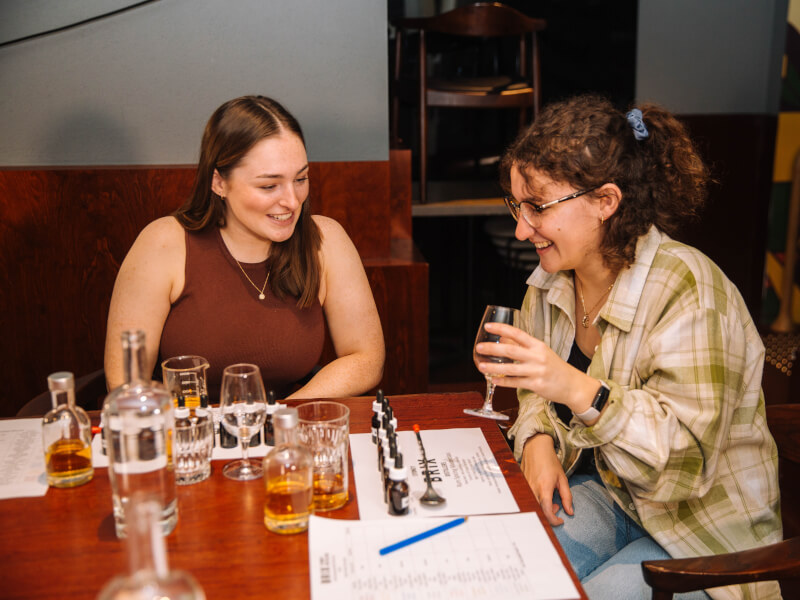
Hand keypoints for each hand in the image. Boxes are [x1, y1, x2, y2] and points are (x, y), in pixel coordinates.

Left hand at [475, 322, 596, 411]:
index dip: (502, 329)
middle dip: (492, 349)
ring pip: (511, 369)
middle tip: (478, 348)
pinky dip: (504, 382)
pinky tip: (494, 380)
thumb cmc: (554, 367)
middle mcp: (538, 357)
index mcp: (538, 345)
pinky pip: (516, 383)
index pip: (518, 334)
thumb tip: (503, 338)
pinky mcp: (537, 385)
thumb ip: (522, 346)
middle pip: (511, 351)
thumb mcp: (540, 352)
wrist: (572, 385)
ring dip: (494, 367)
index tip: (488, 327)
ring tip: (481, 366)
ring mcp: (537, 371)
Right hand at [521, 434, 572, 525]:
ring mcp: (525, 487)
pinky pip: (529, 498)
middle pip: (538, 511)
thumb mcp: (562, 479)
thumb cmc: (550, 461)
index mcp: (544, 488)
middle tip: (558, 506)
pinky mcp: (522, 485)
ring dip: (543, 507)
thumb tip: (570, 511)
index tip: (560, 521)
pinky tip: (543, 493)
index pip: (546, 511)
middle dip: (549, 514)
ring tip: (551, 498)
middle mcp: (532, 489)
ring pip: (533, 505)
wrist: (536, 448)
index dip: (554, 520)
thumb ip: (567, 496)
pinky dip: (537, 501)